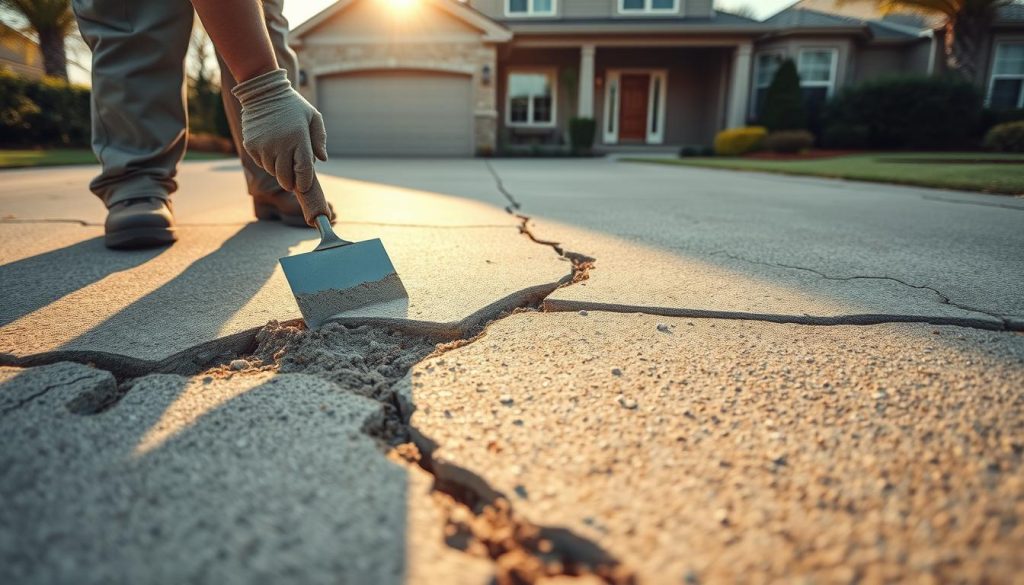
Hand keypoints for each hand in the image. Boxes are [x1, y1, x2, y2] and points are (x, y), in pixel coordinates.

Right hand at [232, 68, 331, 224]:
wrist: (263, 92)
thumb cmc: (292, 105)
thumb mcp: (312, 116)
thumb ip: (319, 138)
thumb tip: (322, 159)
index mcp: (298, 138)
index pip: (303, 171)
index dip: (304, 183)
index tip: (304, 186)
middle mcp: (280, 144)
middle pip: (285, 177)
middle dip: (290, 182)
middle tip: (293, 181)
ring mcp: (263, 146)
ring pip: (272, 171)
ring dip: (278, 170)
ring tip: (282, 157)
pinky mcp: (251, 145)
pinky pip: (261, 163)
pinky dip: (267, 161)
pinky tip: (271, 149)